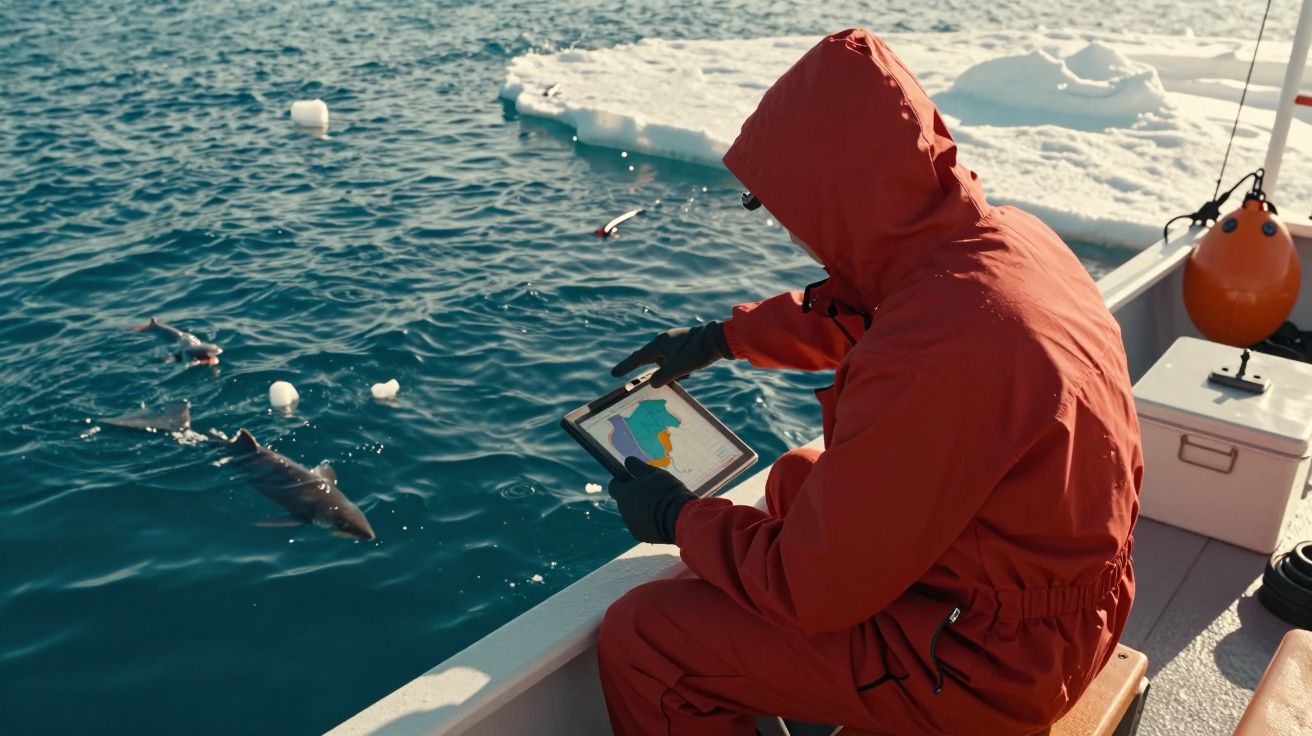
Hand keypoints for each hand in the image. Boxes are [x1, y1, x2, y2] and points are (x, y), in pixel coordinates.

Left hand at [608, 457, 695, 543]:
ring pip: (632, 513)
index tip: (633, 479)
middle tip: (651, 491)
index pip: (614, 486)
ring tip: (660, 505)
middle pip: (624, 501)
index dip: (622, 482)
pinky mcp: (641, 535)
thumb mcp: (654, 473)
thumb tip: (627, 461)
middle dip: (633, 496)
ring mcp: (631, 525)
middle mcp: (623, 511)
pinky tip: (662, 517)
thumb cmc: (667, 492)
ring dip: (640, 509)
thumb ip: (638, 467)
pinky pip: (641, 525)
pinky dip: (647, 521)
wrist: (681, 519)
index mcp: (624, 494)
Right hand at [611, 321, 732, 386]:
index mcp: (660, 343)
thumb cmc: (697, 353)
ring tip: (685, 373)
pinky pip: (676, 359)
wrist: (719, 340)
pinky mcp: (686, 344)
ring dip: (671, 370)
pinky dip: (679, 367)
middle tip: (640, 380)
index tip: (614, 373)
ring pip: (666, 361)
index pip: (638, 358)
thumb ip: (662, 377)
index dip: (626, 367)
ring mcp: (676, 342)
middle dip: (652, 370)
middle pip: (652, 359)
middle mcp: (665, 340)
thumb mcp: (678, 369)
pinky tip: (691, 369)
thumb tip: (652, 384)